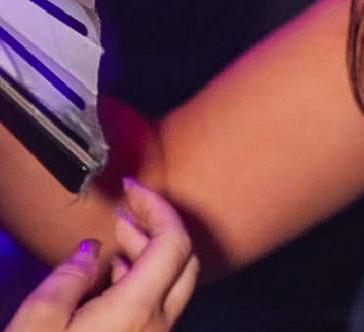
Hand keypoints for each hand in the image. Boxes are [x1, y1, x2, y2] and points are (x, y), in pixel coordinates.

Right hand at [5, 180, 197, 331]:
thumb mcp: (34, 326)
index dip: (157, 207)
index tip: (130, 191)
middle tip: (123, 213)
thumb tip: (91, 249)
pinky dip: (142, 283)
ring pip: (172, 286)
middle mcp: (156, 329)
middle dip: (156, 228)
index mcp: (135, 312)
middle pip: (182, 261)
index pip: (174, 241)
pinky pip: (157, 310)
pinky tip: (110, 279)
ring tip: (113, 241)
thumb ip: (67, 278)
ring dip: (149, 256)